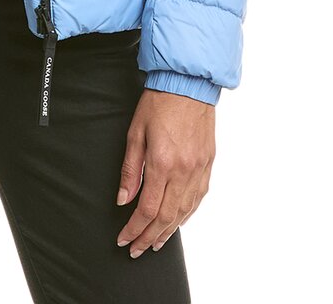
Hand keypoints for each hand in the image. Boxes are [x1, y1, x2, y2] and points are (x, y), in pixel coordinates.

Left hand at [115, 88, 214, 257]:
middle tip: (136, 249)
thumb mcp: (135, 132)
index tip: (124, 239)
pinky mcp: (208, 165)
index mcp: (162, 163)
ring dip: (168, 232)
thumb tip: (124, 198)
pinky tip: (177, 222)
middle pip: (166, 217)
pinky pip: (197, 199)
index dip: (134, 229)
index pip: (147, 209)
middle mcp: (183, 171)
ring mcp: (198, 170)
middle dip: (148, 237)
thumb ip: (130, 169)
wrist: (188, 84)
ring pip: (184, 212)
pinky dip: (186, 215)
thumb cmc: (159, 103)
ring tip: (155, 243)